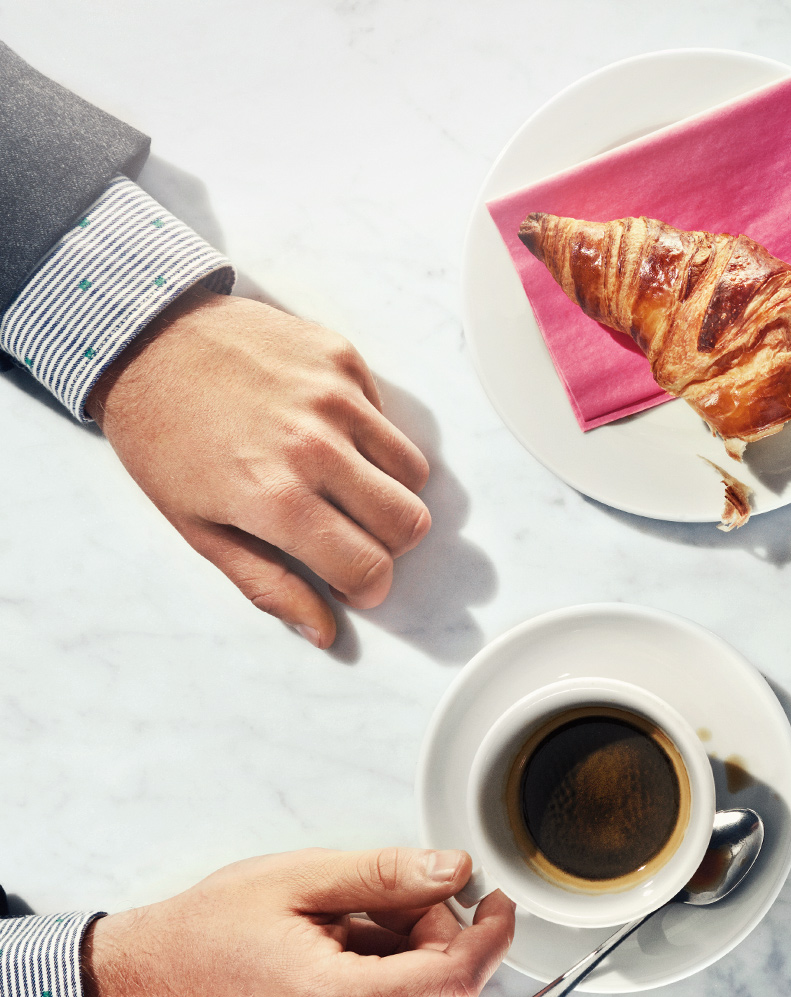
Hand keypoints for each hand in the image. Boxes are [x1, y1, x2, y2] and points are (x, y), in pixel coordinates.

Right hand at [83, 847, 513, 996]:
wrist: (149, 988)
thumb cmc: (210, 932)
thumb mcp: (300, 879)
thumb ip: (388, 874)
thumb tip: (455, 869)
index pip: (455, 980)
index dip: (490, 936)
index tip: (495, 901)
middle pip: (447, 992)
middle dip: (441, 936)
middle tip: (389, 901)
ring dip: (417, 963)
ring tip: (354, 931)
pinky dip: (396, 990)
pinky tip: (348, 962)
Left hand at [86, 289, 430, 648]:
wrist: (145, 339)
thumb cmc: (163, 440)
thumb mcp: (198, 528)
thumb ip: (268, 585)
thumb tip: (325, 632)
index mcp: (274, 498)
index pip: (369, 566)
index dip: (369, 588)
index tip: (354, 583)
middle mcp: (314, 446)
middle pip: (410, 522)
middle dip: (389, 545)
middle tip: (352, 537)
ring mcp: (333, 397)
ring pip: (413, 472)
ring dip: (388, 491)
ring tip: (344, 485)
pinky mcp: (341, 359)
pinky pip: (387, 419)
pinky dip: (369, 437)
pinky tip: (323, 432)